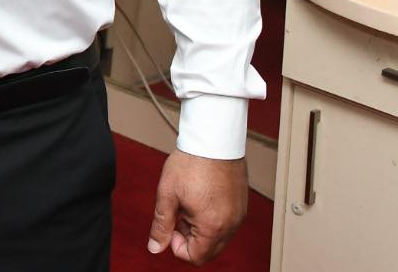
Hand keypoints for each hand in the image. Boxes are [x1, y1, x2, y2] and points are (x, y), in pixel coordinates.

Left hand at [147, 150, 248, 265]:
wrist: (213, 139)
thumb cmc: (191, 163)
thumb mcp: (167, 195)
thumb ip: (161, 225)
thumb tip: (155, 248)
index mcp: (212, 226)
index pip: (196, 257)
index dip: (177, 246)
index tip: (171, 226)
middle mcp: (231, 224)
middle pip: (209, 250)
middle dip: (189, 239)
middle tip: (178, 215)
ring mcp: (239, 214)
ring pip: (219, 237)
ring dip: (201, 229)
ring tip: (188, 203)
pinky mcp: (242, 204)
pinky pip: (227, 223)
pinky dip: (213, 219)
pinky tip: (201, 198)